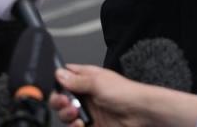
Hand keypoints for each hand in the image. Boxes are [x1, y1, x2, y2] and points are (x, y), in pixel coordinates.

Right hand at [50, 64, 196, 126]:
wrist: (140, 113)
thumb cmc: (126, 93)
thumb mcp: (97, 82)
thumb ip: (77, 80)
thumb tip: (59, 74)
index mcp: (88, 78)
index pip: (66, 77)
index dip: (58, 82)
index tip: (56, 88)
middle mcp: (86, 94)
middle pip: (62, 98)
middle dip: (59, 102)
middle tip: (65, 103)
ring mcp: (89, 110)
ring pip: (67, 115)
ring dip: (67, 115)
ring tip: (75, 114)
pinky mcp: (92, 124)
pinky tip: (81, 124)